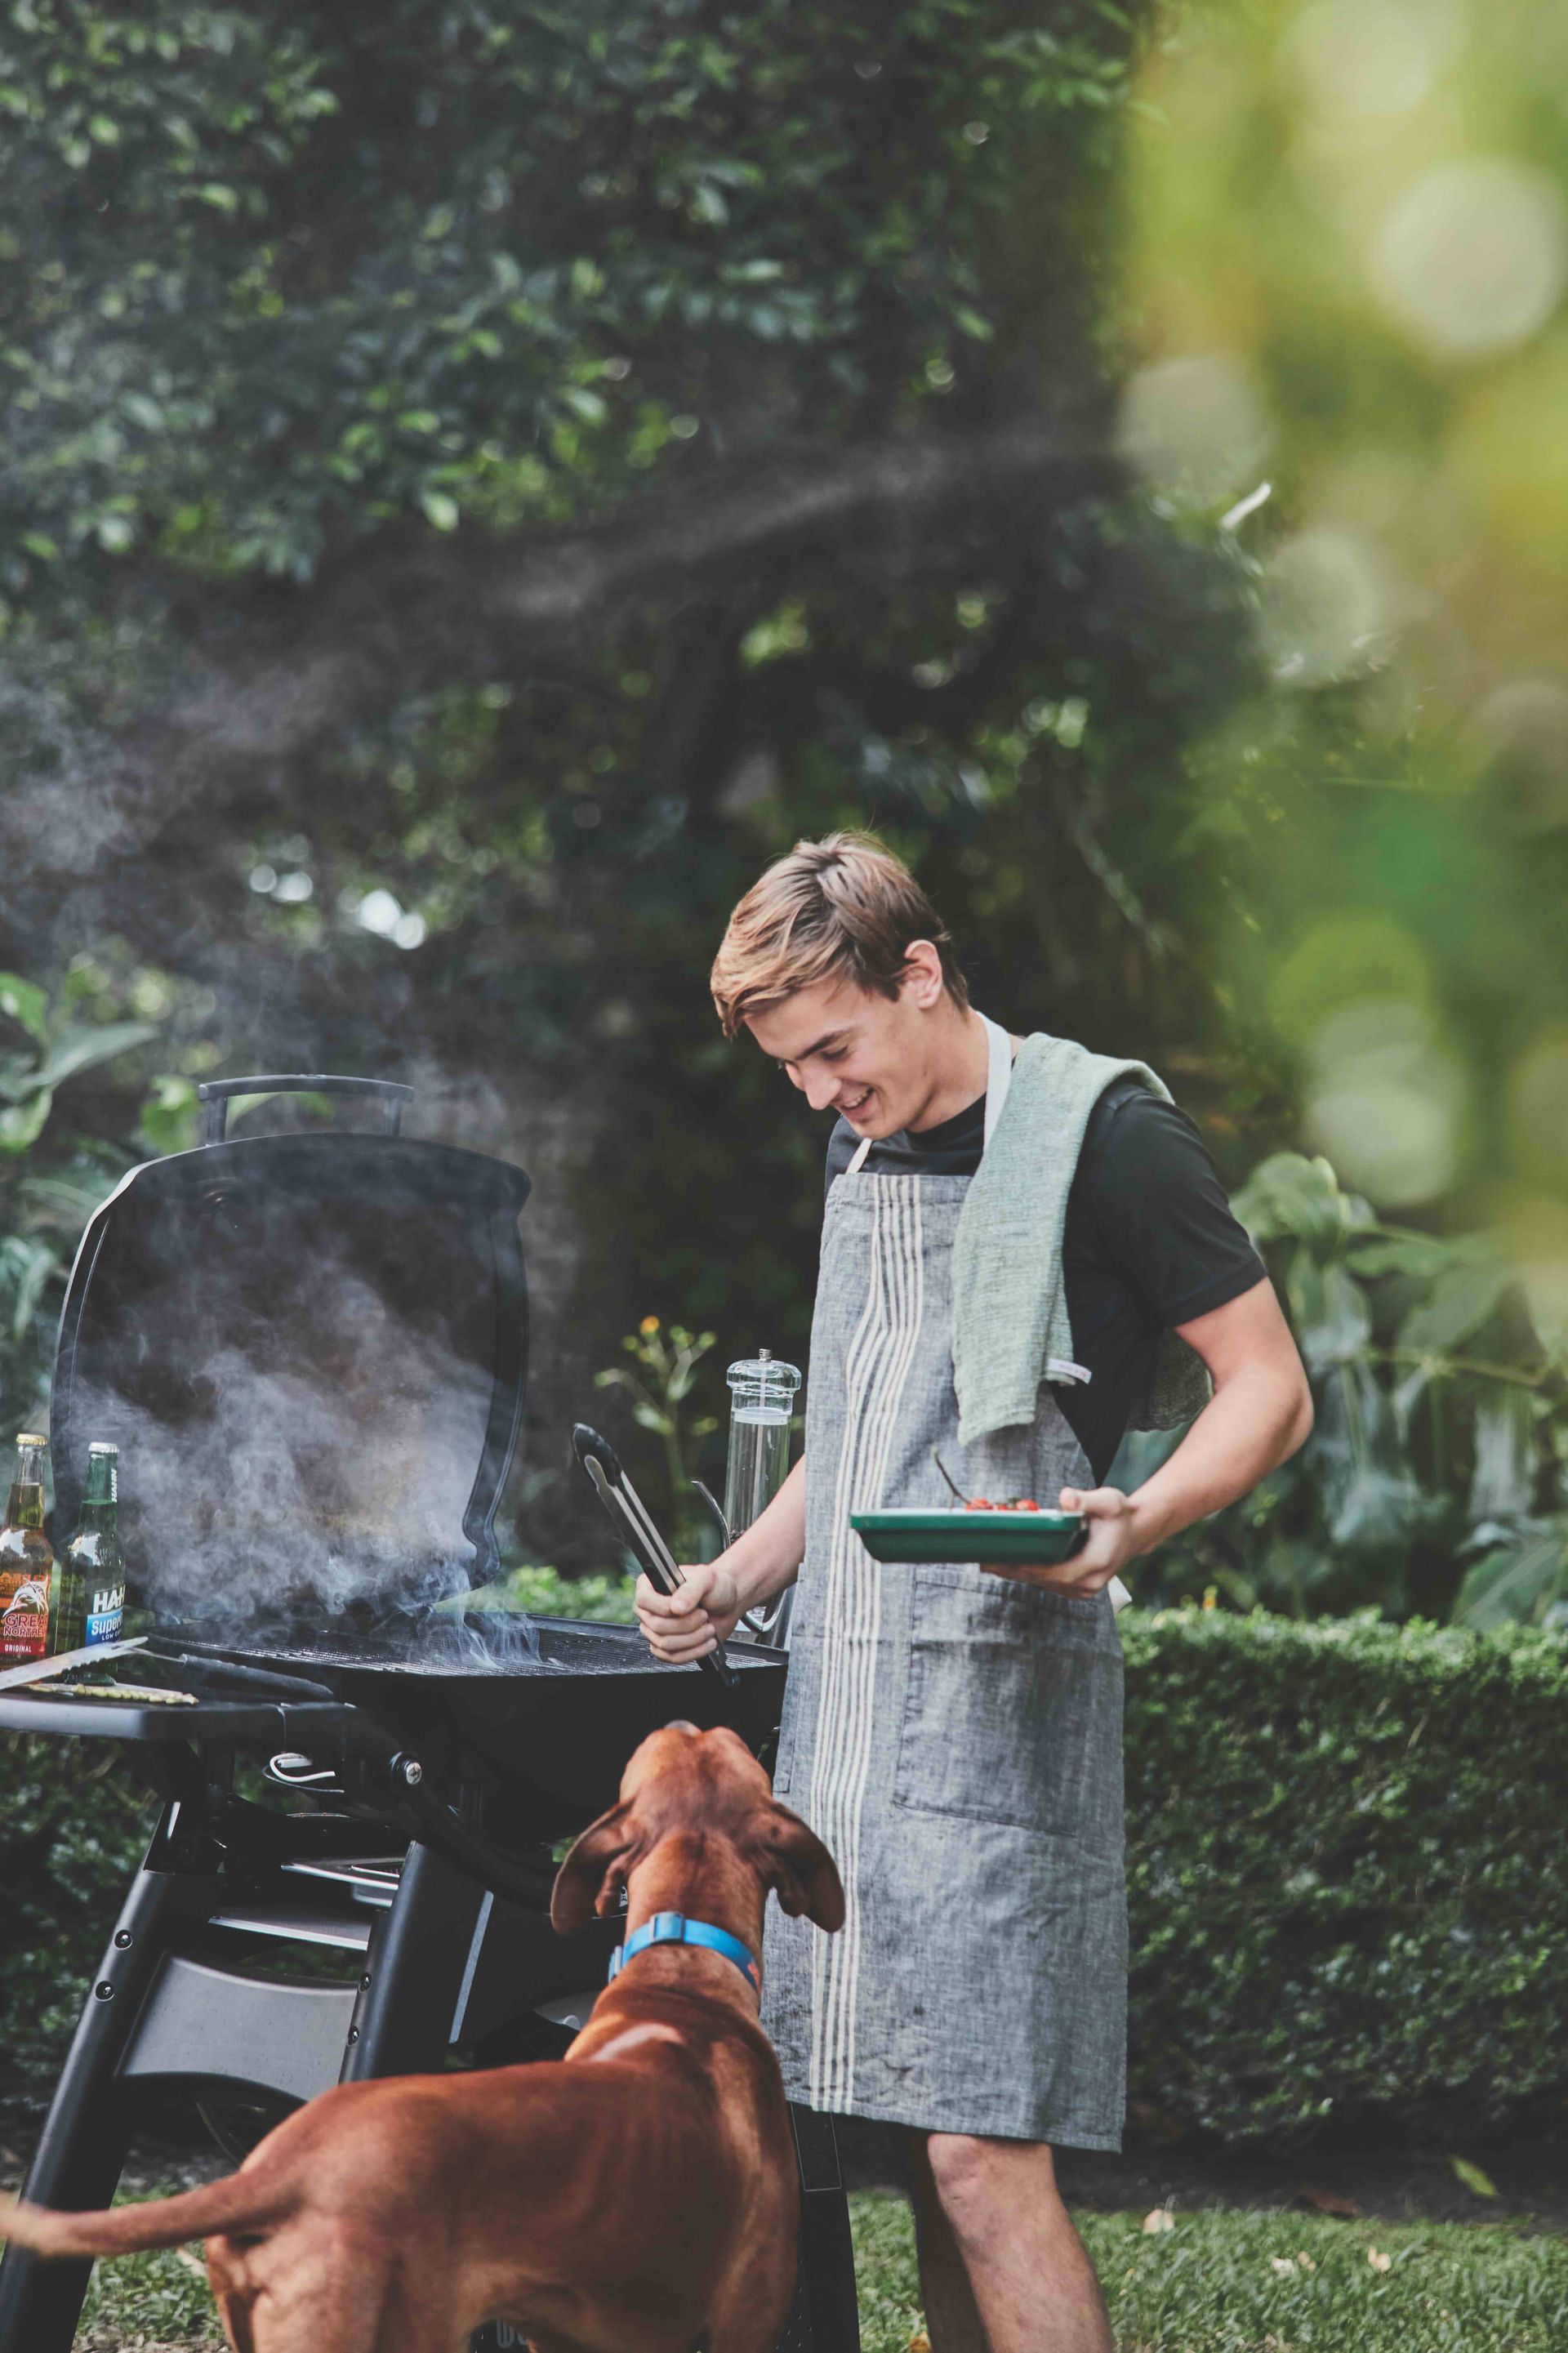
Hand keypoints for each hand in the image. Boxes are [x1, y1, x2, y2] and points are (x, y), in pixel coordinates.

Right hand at [634, 1559, 742, 1662]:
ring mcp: (656, 1629)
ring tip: (709, 1629)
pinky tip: (707, 1642)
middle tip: (703, 1616)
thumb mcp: (706, 1579)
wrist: (728, 1604)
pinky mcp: (666, 1646)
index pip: (644, 1600)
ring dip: (692, 1639)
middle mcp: (650, 1608)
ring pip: (664, 1644)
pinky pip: (671, 1657)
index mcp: (651, 1585)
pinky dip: (693, 1652)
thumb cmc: (715, 1586)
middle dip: (686, 1624)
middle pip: (656, 1626)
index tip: (689, 1607)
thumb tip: (676, 1607)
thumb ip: (690, 1590)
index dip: (665, 1607)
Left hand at [982, 1485, 1138, 1596]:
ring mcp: (1082, 1589)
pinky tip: (1006, 1564)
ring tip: (987, 1562)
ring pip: (1042, 1583)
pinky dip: (1027, 1573)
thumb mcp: (1108, 1501)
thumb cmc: (1119, 1514)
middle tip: (982, 1559)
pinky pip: (1047, 1582)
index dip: (1025, 1566)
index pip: (1053, 1571)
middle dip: (1012, 1569)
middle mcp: (1088, 1584)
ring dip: (1016, 1573)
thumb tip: (1065, 1498)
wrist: (1136, 1531)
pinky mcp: (1077, 1588)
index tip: (1000, 1558)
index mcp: (1095, 1564)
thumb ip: (1085, 1499)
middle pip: (1042, 1580)